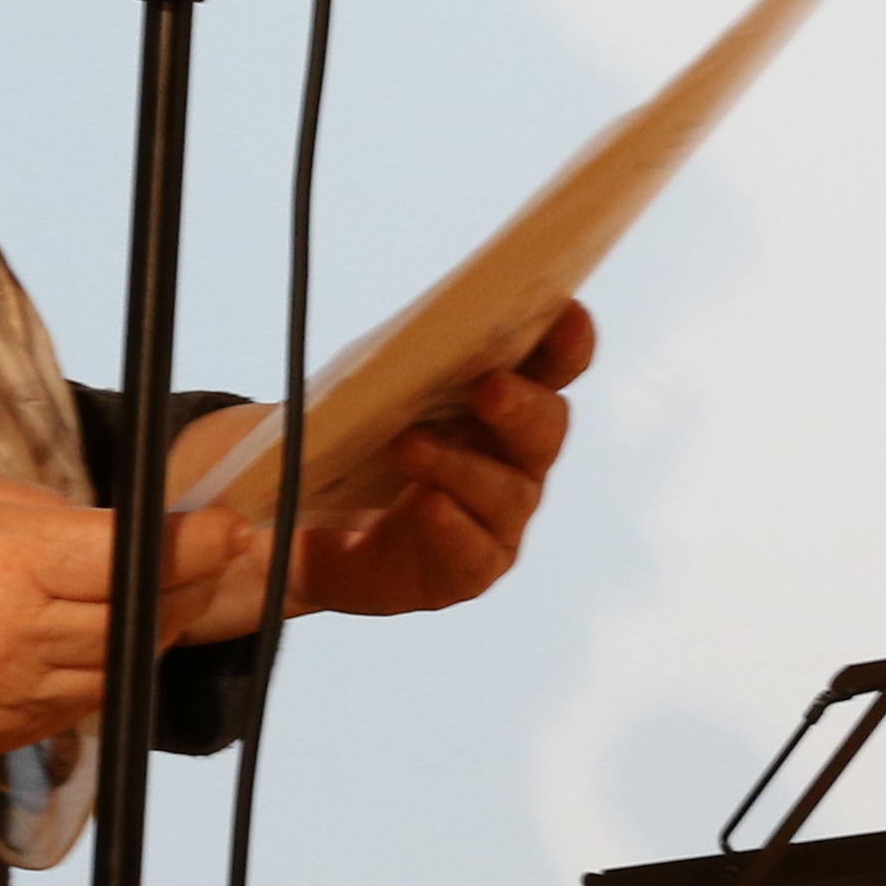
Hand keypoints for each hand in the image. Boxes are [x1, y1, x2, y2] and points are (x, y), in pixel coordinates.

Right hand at [0, 465, 262, 795]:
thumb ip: (51, 517)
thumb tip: (120, 532)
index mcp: (14, 562)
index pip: (135, 559)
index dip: (194, 545)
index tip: (230, 527)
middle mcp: (21, 638)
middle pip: (140, 622)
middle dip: (188, 588)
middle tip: (212, 559)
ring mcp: (8, 698)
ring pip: (119, 675)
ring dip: (152, 638)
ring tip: (167, 600)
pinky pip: (77, 712)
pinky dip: (105, 679)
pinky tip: (107, 646)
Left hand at [178, 303, 597, 622]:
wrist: (315, 531)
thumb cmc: (357, 445)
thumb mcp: (368, 391)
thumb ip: (399, 360)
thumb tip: (412, 333)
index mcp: (505, 399)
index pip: (554, 366)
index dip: (569, 343)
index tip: (568, 317)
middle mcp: (517, 457)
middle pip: (548, 427)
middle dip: (523, 405)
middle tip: (490, 388)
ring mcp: (501, 517)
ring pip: (508, 491)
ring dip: (461, 466)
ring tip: (410, 448)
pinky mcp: (473, 568)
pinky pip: (476, 551)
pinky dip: (452, 526)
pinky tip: (428, 505)